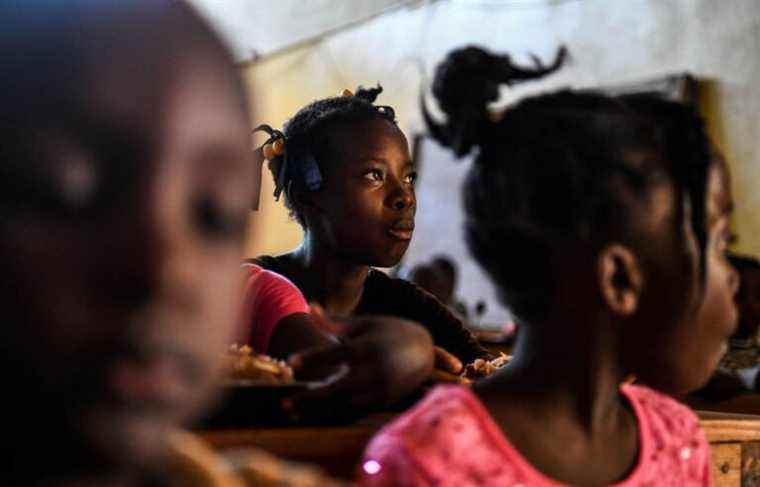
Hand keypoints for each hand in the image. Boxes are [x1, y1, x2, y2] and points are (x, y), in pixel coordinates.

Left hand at [286, 314, 433, 417]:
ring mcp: (379, 390)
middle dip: (309, 397)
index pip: (334, 354)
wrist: (425, 351)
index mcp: (366, 348)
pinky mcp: (382, 402)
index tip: (290, 362)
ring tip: (292, 409)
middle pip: (336, 388)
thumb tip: (310, 307)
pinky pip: (354, 410)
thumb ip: (335, 322)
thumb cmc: (389, 331)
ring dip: (317, 409)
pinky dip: (334, 412)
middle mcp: (373, 371)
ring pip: (343, 404)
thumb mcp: (364, 323)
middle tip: (284, 402)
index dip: (312, 358)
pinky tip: (314, 412)